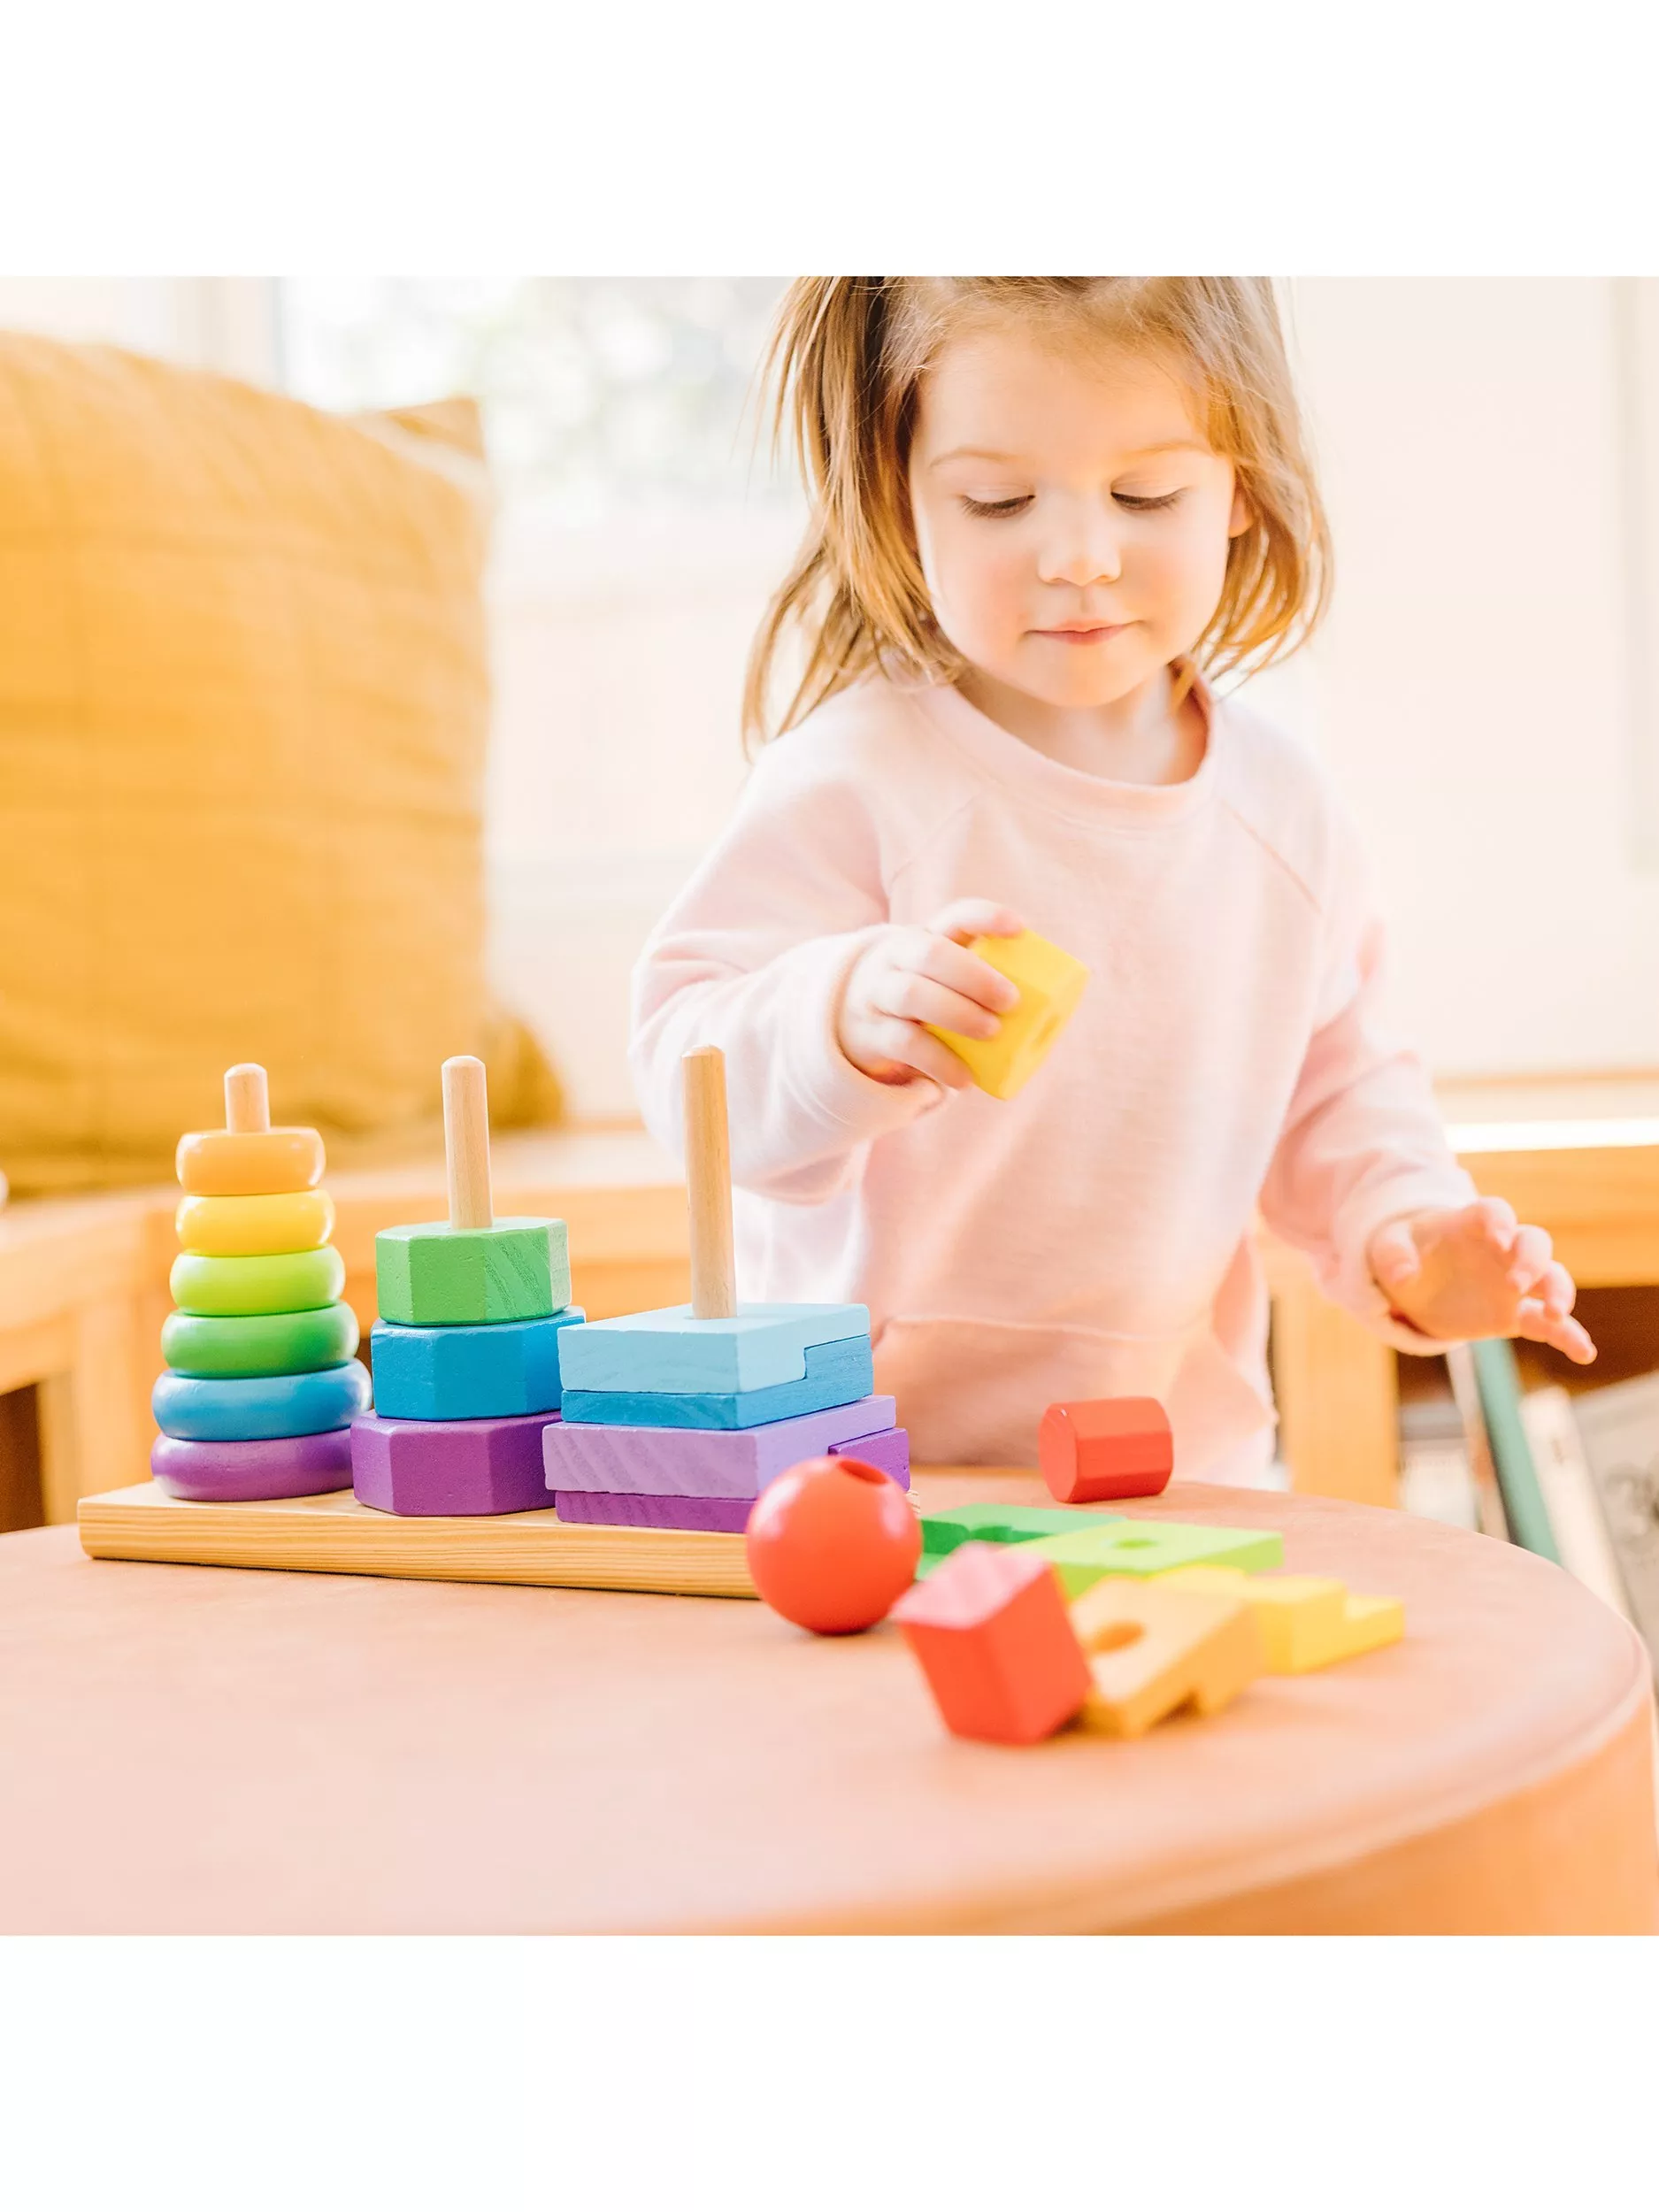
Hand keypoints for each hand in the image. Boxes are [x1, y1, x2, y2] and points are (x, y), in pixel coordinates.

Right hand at [837, 899, 1025, 1087]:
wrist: (853, 1021)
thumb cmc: (923, 998)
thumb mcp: (942, 979)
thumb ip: (981, 981)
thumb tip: (1053, 1010)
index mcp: (925, 938)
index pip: (955, 917)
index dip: (986, 918)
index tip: (1019, 929)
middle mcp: (896, 958)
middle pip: (930, 953)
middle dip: (974, 975)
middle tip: (1011, 1001)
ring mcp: (878, 994)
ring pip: (911, 994)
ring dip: (957, 1012)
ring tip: (991, 1032)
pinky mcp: (871, 1034)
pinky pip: (904, 1043)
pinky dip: (938, 1060)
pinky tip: (964, 1078)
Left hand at [1368, 1198, 1595, 1363]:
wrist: (1412, 1283)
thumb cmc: (1403, 1252)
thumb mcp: (1387, 1249)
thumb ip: (1393, 1257)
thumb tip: (1405, 1276)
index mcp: (1472, 1225)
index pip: (1496, 1212)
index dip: (1501, 1222)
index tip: (1498, 1240)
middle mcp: (1502, 1251)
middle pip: (1534, 1243)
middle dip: (1532, 1261)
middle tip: (1516, 1283)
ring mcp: (1513, 1283)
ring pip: (1551, 1279)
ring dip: (1558, 1293)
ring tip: (1553, 1315)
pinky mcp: (1514, 1315)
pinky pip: (1548, 1325)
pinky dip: (1569, 1337)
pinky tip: (1585, 1353)